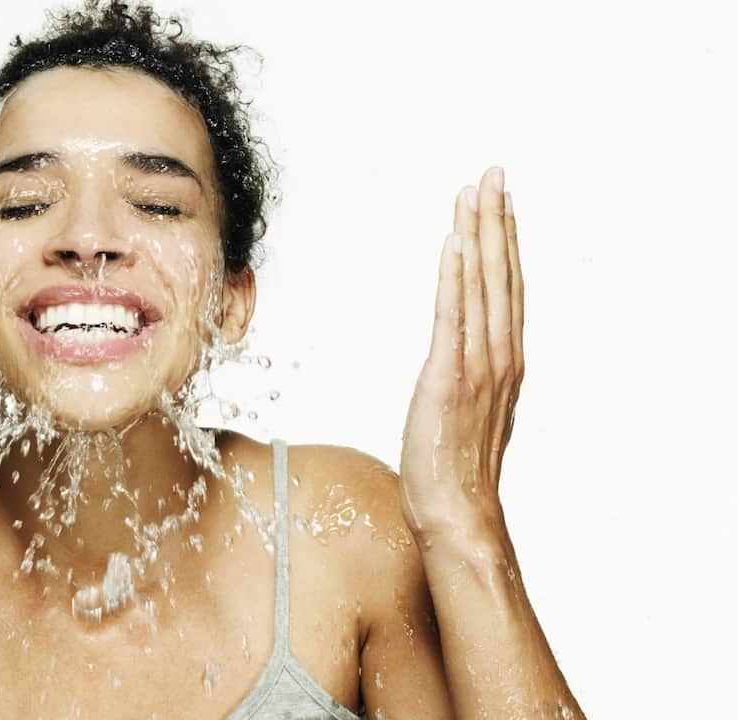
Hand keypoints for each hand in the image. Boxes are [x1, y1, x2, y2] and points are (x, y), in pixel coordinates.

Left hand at [398, 166, 522, 546]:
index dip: (505, 241)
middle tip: (493, 174)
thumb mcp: (469, 410)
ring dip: (478, 235)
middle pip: (501, 275)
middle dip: (497, 221)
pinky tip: (455, 242)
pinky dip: (456, 276)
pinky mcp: (449, 377)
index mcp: (505, 360)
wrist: (456, 509)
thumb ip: (472, 374)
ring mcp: (478, 365)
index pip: (507, 288)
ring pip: (482, 286)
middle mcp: (500, 356)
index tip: (501, 201)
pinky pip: (454, 316)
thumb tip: (461, 353)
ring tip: (475, 191)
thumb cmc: (454, 466)